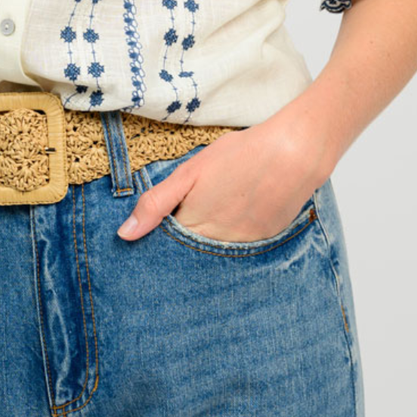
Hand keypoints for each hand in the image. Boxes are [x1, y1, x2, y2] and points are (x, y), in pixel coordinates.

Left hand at [117, 121, 327, 242]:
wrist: (292, 156)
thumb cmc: (240, 156)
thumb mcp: (190, 172)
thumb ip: (156, 203)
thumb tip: (125, 235)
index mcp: (194, 227)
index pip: (166, 251)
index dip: (158, 246)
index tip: (151, 243)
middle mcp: (217, 247)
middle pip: (190, 261)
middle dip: (182, 254)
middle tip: (184, 233)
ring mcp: (243, 249)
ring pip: (217, 260)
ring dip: (208, 250)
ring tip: (212, 224)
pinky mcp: (265, 246)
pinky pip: (242, 255)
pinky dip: (234, 245)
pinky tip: (237, 223)